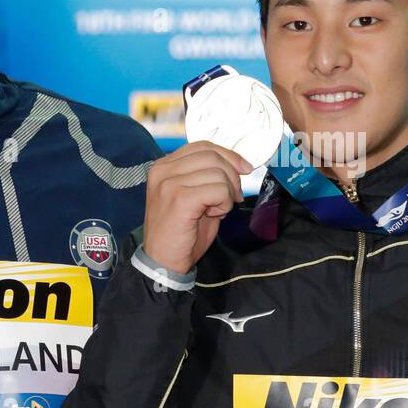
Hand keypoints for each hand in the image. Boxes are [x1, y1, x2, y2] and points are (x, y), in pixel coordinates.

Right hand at [142, 141, 251, 275]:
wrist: (162, 261)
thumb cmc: (180, 232)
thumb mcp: (194, 196)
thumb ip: (208, 177)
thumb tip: (238, 165)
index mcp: (164, 166)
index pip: (203, 146)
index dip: (228, 155)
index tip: (244, 169)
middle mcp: (163, 170)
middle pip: (212, 156)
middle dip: (232, 176)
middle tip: (233, 198)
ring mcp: (169, 183)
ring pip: (218, 173)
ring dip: (227, 193)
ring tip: (217, 210)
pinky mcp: (180, 198)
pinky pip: (218, 190)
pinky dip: (224, 203)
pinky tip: (215, 214)